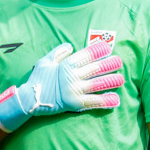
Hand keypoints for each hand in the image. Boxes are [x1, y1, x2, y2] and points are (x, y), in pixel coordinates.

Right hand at [0, 41, 122, 132]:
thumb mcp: (43, 62)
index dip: (98, 51)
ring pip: (98, 84)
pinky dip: (106, 101)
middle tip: (119, 62)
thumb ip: (57, 53)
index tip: (108, 48)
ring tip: (121, 79)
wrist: (28, 100)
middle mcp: (72, 77)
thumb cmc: (36, 80)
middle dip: (109, 64)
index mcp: (65, 65)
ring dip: (111, 81)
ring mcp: (74, 90)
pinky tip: (116, 99)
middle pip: (96, 68)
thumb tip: (70, 46)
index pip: (86, 55)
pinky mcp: (74, 103)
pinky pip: (93, 101)